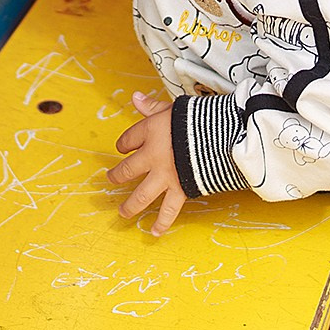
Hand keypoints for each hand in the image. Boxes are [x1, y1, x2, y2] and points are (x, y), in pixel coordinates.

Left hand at [108, 91, 186, 235]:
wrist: (218, 136)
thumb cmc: (197, 118)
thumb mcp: (173, 107)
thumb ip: (152, 106)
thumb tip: (135, 97)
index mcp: (149, 133)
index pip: (128, 140)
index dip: (124, 144)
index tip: (122, 148)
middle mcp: (152, 157)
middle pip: (127, 170)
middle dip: (117, 176)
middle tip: (111, 179)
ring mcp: (164, 176)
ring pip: (141, 196)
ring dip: (130, 206)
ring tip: (123, 213)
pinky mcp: (180, 189)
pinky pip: (168, 211)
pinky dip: (162, 223)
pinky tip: (154, 232)